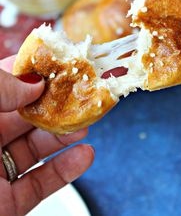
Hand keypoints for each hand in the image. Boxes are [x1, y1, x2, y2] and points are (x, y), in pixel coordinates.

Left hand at [0, 56, 93, 215]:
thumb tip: (30, 82)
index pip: (2, 85)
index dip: (29, 74)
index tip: (56, 66)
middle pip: (25, 116)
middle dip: (54, 106)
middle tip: (79, 96)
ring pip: (36, 148)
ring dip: (64, 136)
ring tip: (84, 124)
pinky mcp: (7, 203)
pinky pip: (40, 183)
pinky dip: (65, 170)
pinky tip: (83, 155)